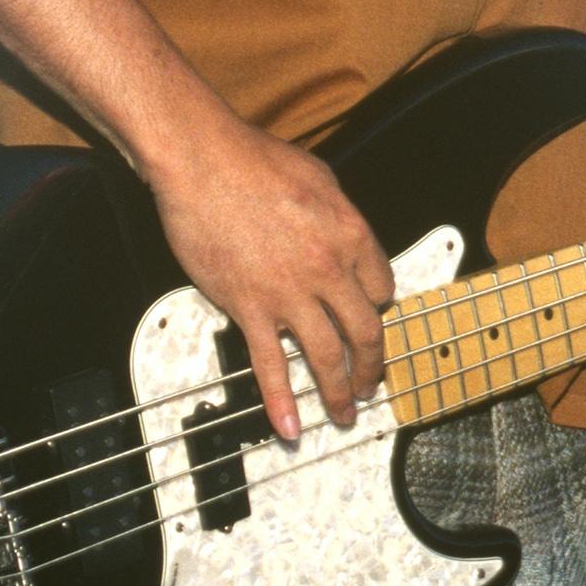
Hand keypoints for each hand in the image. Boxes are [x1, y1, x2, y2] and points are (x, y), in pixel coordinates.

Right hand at [147, 116, 392, 440]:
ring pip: (326, 357)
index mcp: (351, 234)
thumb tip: (343, 236)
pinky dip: (282, 401)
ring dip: (338, 392)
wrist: (203, 163)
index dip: (378, 304)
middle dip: (371, 365)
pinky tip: (292, 425)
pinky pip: (270, 365)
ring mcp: (289, 293)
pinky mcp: (249, 308)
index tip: (371, 316)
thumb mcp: (319, 178)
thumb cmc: (254, 160)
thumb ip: (338, 214)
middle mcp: (328, 269)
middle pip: (365, 331)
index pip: (382, 286)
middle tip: (369, 383)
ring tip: (344, 413)